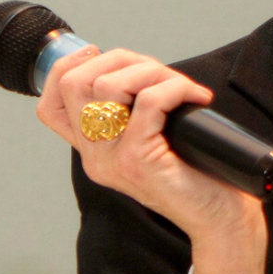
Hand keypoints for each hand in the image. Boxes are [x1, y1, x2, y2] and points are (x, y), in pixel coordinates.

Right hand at [37, 45, 267, 273]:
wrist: (221, 220)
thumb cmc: (198, 176)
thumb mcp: (154, 142)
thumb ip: (135, 116)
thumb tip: (139, 68)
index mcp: (94, 152)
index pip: (50, 107)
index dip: (66, 69)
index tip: (98, 53)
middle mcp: (96, 158)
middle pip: (76, 84)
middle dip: (121, 59)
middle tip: (159, 72)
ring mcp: (114, 160)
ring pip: (110, 86)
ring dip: (152, 71)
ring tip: (180, 86)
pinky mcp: (140, 161)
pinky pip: (150, 101)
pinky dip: (176, 87)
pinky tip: (197, 97)